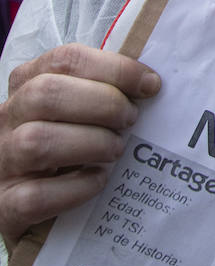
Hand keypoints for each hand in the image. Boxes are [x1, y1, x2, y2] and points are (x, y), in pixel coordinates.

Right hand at [0, 44, 160, 247]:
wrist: (25, 201)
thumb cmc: (60, 147)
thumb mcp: (71, 111)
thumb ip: (98, 92)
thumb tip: (149, 84)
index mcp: (26, 85)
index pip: (64, 60)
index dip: (114, 68)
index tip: (150, 84)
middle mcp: (6, 119)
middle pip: (46, 93)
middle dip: (103, 103)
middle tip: (131, 119)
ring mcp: (2, 163)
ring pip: (37, 142)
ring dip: (91, 143)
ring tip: (116, 149)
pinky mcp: (6, 206)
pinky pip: (36, 196)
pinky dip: (76, 188)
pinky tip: (98, 180)